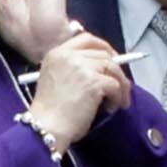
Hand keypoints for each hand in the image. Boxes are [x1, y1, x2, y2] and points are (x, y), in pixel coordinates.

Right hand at [24, 28, 134, 152]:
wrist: (46, 127)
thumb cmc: (50, 112)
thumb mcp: (55, 79)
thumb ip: (73, 68)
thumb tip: (100, 69)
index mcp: (57, 54)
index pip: (86, 39)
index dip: (103, 47)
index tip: (112, 58)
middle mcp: (69, 56)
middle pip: (103, 53)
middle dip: (116, 68)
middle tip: (120, 83)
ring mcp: (82, 67)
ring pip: (113, 68)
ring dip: (120, 85)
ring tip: (118, 101)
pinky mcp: (94, 81)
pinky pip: (115, 85)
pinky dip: (118, 97)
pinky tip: (111, 108)